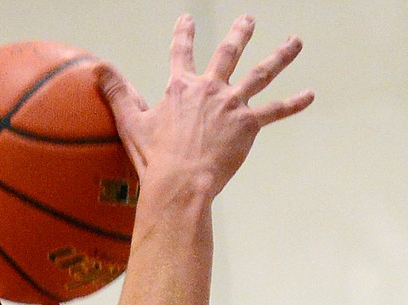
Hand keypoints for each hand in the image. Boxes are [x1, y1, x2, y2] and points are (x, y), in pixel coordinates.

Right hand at [98, 14, 311, 201]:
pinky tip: (310, 94)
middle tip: (249, 19)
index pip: (181, 52)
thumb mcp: (131, 123)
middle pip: (228, 53)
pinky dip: (294, 103)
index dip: (184, 33)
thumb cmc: (155, 160)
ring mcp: (231, 104)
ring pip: (260, 74)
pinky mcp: (248, 125)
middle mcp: (209, 88)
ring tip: (295, 42)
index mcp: (181, 88)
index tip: (187, 19)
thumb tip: (98, 68)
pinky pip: (275, 111)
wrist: (180, 182)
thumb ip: (117, 93)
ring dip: (279, 56)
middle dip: (240, 34)